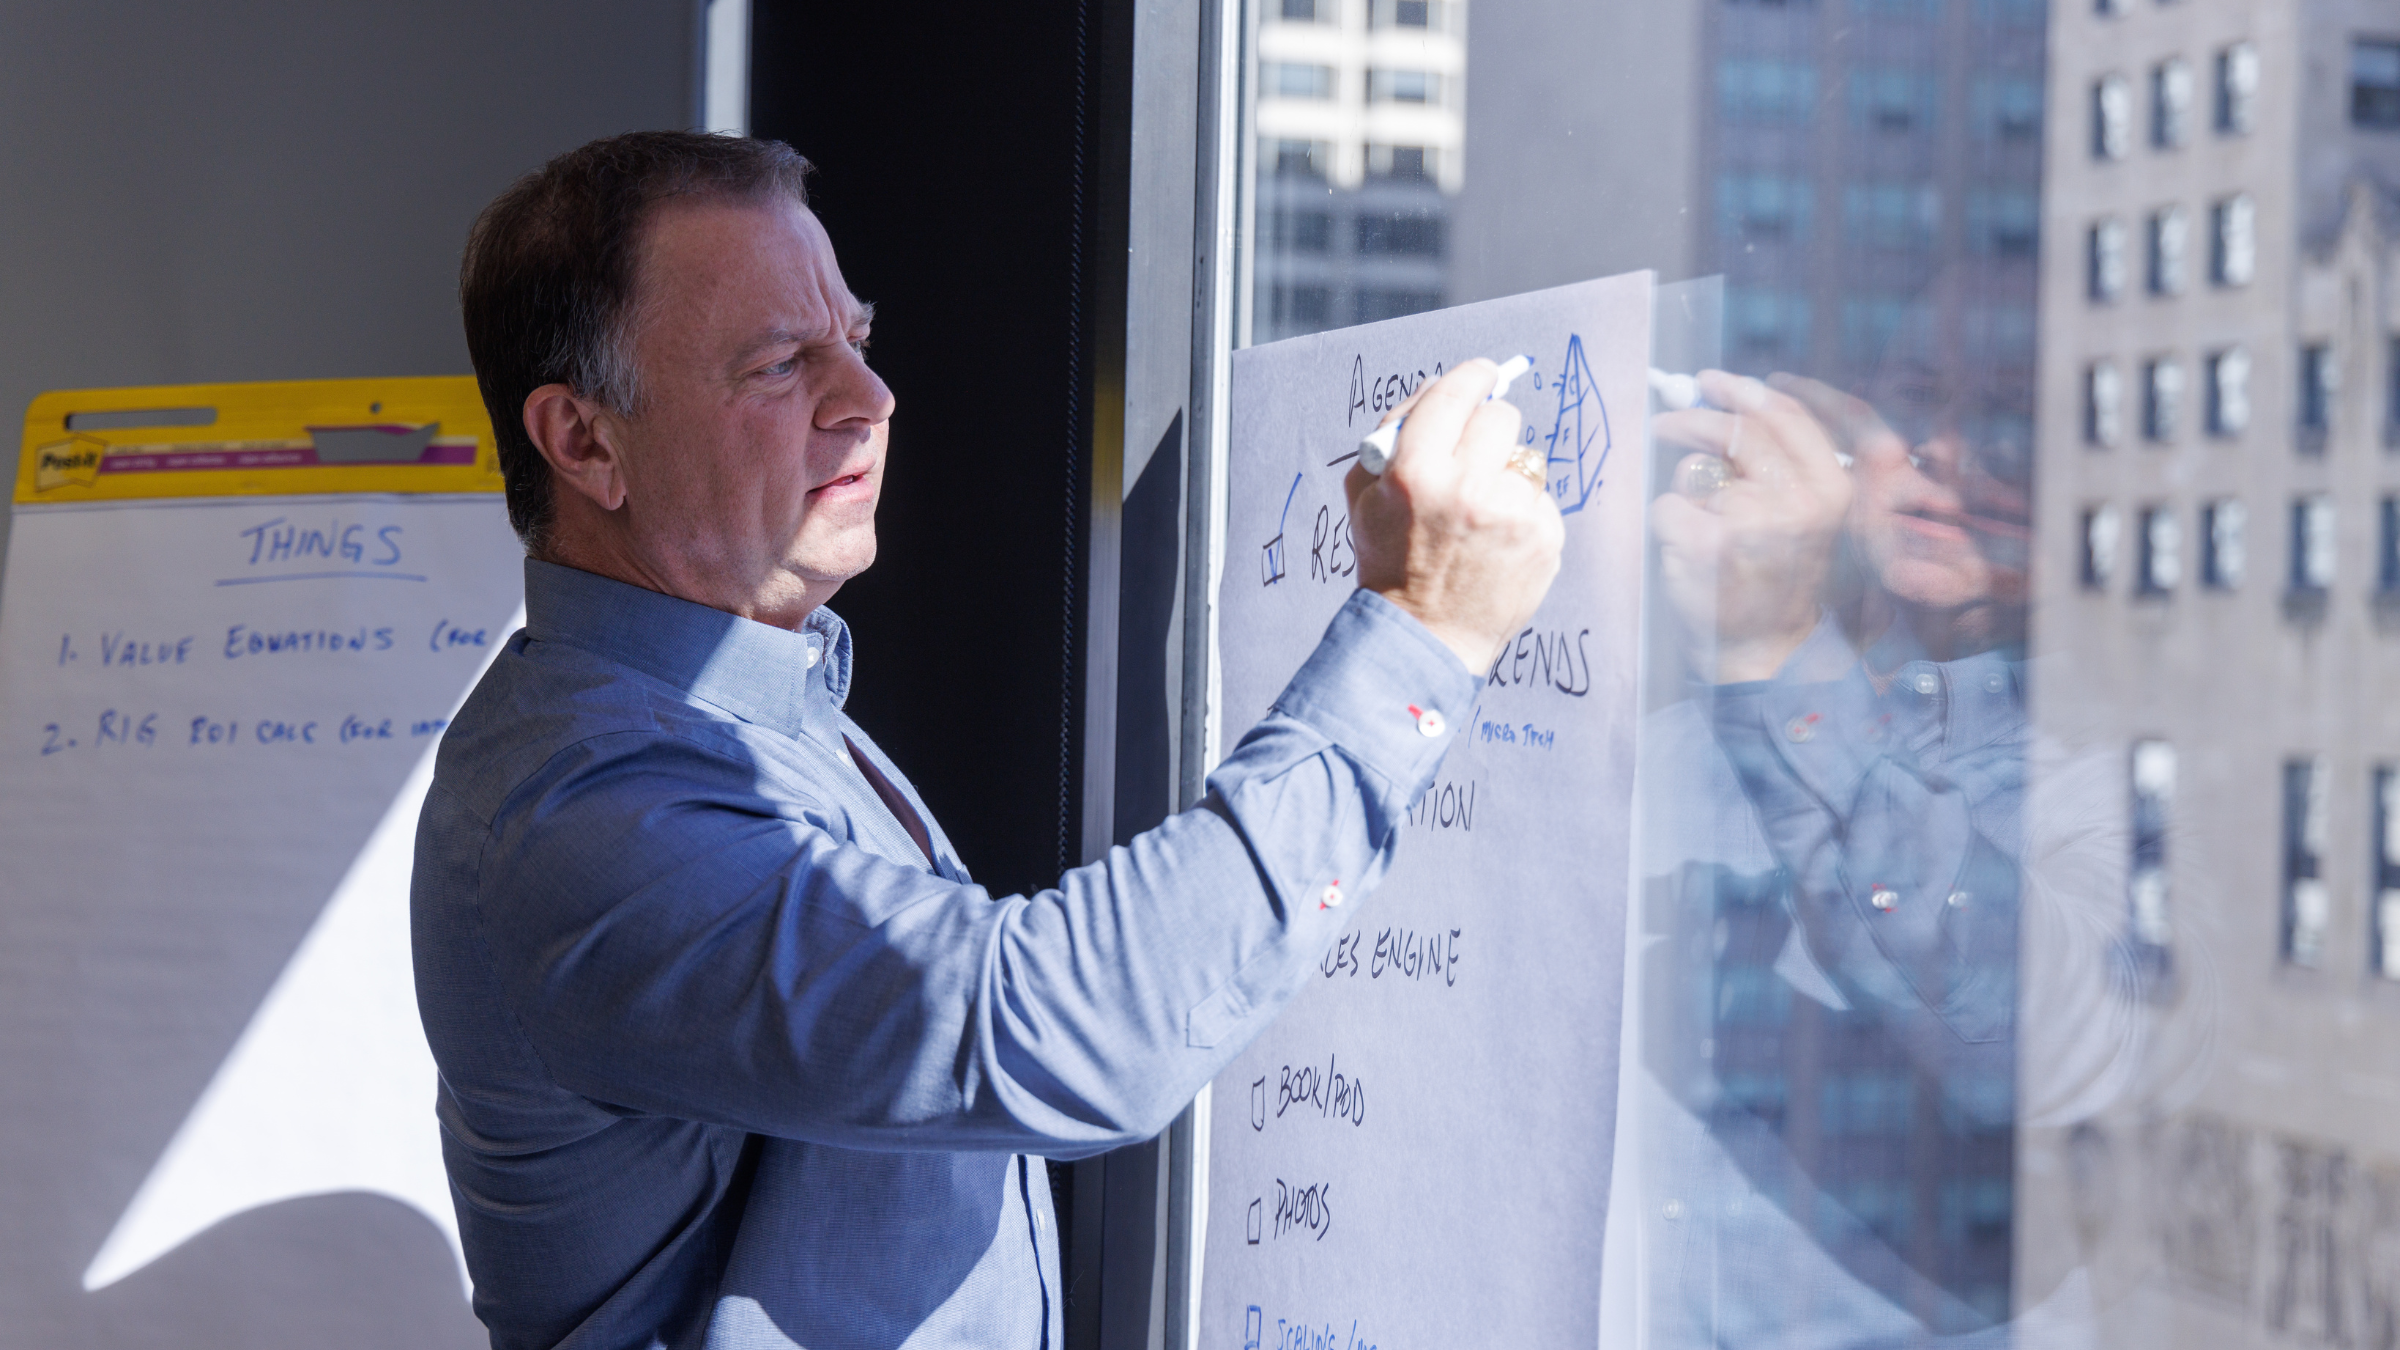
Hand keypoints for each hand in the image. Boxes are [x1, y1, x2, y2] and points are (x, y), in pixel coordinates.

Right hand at [1346, 359, 1565, 672]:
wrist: (1425, 634)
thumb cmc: (1391, 560)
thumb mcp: (1366, 495)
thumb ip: (1393, 434)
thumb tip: (1440, 387)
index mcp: (1416, 472)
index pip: (1456, 395)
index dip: (1473, 377)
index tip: (1483, 375)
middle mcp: (1468, 489)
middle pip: (1501, 417)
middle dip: (1487, 428)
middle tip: (1475, 453)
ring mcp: (1513, 515)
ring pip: (1526, 457)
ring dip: (1506, 474)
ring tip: (1481, 511)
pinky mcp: (1544, 538)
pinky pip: (1541, 498)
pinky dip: (1523, 511)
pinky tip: (1498, 539)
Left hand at [1649, 371, 1854, 682]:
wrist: (1763, 649)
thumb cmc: (1775, 579)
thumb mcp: (1804, 514)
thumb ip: (1780, 462)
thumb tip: (1728, 401)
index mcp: (1830, 488)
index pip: (1788, 416)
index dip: (1745, 391)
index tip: (1714, 381)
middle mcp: (1798, 500)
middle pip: (1736, 431)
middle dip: (1692, 419)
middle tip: (1667, 423)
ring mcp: (1752, 520)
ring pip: (1695, 471)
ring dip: (1686, 491)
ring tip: (1702, 526)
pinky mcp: (1706, 541)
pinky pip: (1667, 504)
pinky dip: (1667, 523)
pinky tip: (1687, 551)